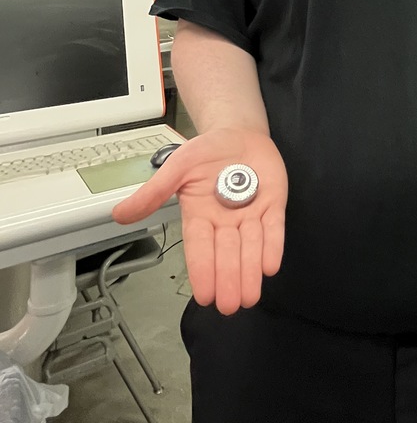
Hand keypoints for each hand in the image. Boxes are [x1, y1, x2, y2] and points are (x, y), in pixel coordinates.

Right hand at [112, 128, 287, 314]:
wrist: (239, 132)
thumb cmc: (207, 151)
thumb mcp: (177, 166)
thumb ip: (154, 191)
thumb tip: (119, 214)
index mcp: (200, 215)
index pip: (199, 247)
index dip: (202, 270)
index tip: (203, 296)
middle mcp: (225, 221)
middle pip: (226, 254)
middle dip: (228, 279)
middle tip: (228, 306)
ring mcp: (251, 213)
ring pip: (250, 247)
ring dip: (249, 272)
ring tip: (248, 298)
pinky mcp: (273, 205)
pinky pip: (273, 229)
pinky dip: (272, 246)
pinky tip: (269, 266)